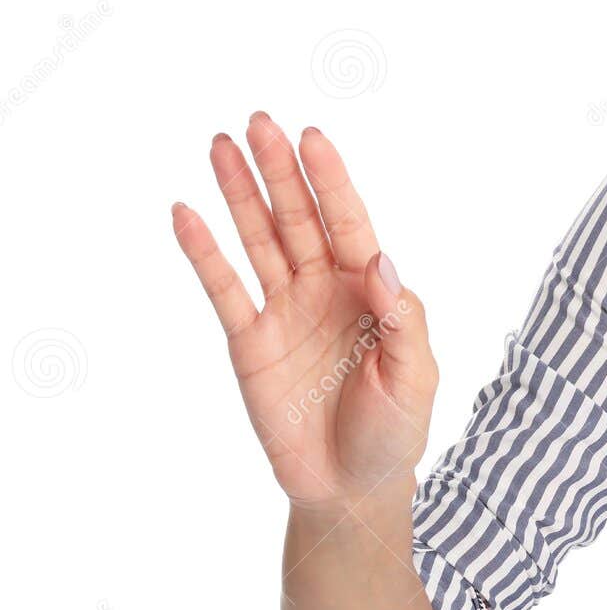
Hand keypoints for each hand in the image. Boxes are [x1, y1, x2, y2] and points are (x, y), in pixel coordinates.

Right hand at [171, 112, 439, 509]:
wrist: (351, 487)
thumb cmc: (395, 431)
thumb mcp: (416, 377)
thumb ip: (404, 318)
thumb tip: (382, 261)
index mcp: (372, 291)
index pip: (349, 223)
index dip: (330, 180)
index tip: (311, 136)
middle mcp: (326, 289)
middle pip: (299, 218)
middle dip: (280, 171)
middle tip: (258, 122)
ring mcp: (285, 311)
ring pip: (259, 239)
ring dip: (240, 193)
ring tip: (220, 144)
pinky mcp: (249, 341)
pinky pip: (224, 288)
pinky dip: (203, 251)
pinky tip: (186, 212)